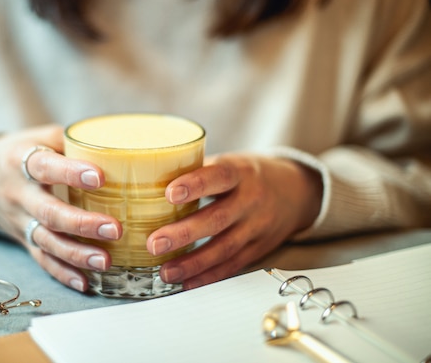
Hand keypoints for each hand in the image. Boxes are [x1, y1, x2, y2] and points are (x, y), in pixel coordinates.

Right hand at [0, 124, 121, 291]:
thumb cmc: (27, 151)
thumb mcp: (43, 136)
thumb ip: (75, 142)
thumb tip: (121, 147)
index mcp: (21, 161)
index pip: (44, 167)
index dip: (70, 173)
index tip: (100, 178)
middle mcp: (18, 194)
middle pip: (48, 213)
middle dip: (81, 224)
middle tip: (114, 229)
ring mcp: (19, 221)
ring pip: (46, 241)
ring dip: (76, 254)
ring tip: (105, 261)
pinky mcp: (23, 240)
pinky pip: (42, 260)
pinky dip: (62, 274)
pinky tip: (85, 283)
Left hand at [147, 152, 322, 289]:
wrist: (296, 191)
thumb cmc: (248, 174)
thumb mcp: (229, 162)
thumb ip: (196, 170)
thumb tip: (148, 178)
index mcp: (240, 172)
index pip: (218, 176)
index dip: (195, 185)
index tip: (169, 193)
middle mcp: (251, 200)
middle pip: (218, 219)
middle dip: (184, 233)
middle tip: (154, 244)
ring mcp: (257, 227)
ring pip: (224, 248)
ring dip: (192, 263)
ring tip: (165, 271)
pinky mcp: (258, 249)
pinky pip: (232, 265)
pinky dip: (208, 276)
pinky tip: (185, 282)